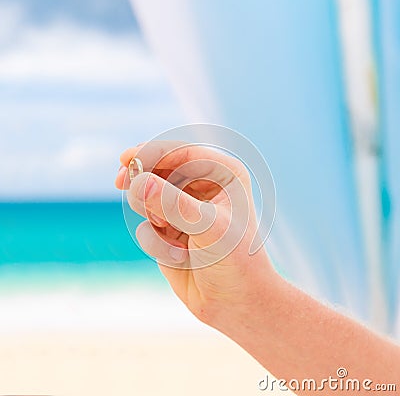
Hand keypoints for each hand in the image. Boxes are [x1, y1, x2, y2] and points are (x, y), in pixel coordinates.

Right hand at [115, 141, 277, 326]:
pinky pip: (144, 226)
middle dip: (142, 181)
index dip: (152, 152)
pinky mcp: (168, 230)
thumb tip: (137, 182)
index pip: (181, 151)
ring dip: (150, 215)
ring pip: (145, 196)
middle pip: (157, 169)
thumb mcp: (208, 228)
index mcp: (222, 174)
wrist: (235, 302)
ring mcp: (183, 208)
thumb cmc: (235, 262)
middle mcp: (202, 186)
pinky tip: (178, 256)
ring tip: (169, 232)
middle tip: (122, 183)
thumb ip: (172, 204)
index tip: (127, 160)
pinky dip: (155, 242)